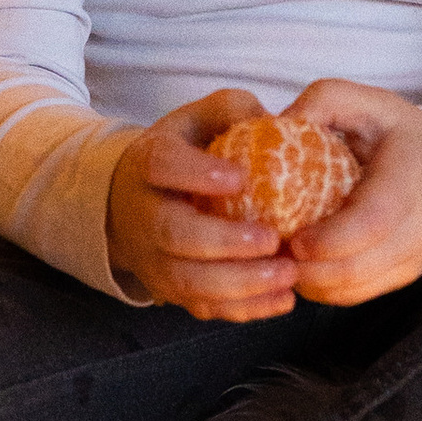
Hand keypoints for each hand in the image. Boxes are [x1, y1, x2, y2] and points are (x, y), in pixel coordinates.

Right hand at [106, 89, 301, 319]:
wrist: (133, 201)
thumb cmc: (183, 153)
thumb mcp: (201, 118)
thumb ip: (234, 111)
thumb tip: (275, 121)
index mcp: (149, 163)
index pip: (163, 165)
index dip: (197, 174)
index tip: (238, 178)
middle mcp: (145, 215)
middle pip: (174, 235)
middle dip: (223, 242)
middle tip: (271, 239)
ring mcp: (155, 260)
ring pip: (189, 282)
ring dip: (241, 284)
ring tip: (288, 274)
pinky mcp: (172, 291)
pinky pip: (205, 307)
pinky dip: (244, 309)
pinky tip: (282, 299)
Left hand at [283, 81, 421, 305]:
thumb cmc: (403, 136)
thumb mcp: (369, 103)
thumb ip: (325, 101)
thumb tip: (276, 123)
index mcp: (409, 180)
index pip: (372, 222)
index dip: (331, 239)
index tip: (294, 240)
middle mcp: (417, 229)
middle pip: (359, 267)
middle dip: (308, 269)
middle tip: (269, 251)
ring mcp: (411, 261)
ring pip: (355, 289)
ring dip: (310, 282)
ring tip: (278, 258)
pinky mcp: (400, 279)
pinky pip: (357, 295)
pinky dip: (323, 289)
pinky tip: (300, 267)